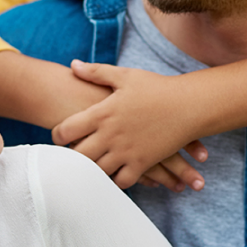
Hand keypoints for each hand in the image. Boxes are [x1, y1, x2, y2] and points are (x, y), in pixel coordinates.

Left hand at [52, 60, 205, 189]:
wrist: (190, 104)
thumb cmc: (157, 87)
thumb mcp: (125, 76)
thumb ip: (96, 72)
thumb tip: (73, 65)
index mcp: (102, 113)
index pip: (66, 130)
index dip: (57, 135)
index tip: (58, 137)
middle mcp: (110, 135)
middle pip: (77, 156)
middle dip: (69, 159)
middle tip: (67, 158)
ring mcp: (126, 152)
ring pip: (97, 172)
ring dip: (91, 171)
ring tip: (87, 169)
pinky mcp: (142, 163)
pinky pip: (121, 181)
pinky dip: (115, 180)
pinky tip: (113, 175)